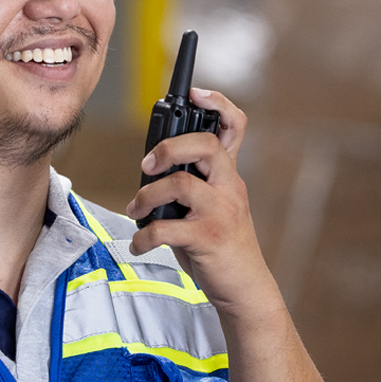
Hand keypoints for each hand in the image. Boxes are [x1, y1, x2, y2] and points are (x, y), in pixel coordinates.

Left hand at [125, 88, 278, 319]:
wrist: (244, 287)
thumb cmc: (219, 245)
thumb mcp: (211, 207)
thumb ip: (190, 185)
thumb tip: (149, 171)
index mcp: (228, 175)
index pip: (234, 126)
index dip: (217, 102)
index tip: (194, 94)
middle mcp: (229, 187)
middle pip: (204, 144)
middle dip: (168, 147)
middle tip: (147, 165)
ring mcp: (221, 211)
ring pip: (179, 183)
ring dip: (146, 195)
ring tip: (136, 209)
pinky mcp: (208, 237)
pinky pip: (166, 228)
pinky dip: (144, 236)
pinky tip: (140, 243)